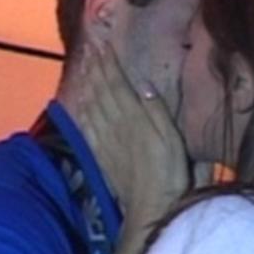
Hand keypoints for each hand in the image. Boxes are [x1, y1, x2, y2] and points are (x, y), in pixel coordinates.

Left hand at [75, 40, 188, 215]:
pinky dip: (82, 111)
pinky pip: (87, 127)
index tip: (103, 46)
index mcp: (135, 119)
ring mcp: (106, 141)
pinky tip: (81, 104)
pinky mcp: (101, 155)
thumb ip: (157, 111)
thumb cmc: (169, 173)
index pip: (118, 85)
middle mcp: (116, 126)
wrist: (151, 207)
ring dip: (87, 85)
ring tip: (84, 68)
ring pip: (92, 106)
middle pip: (102, 92)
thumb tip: (144, 84)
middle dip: (95, 69)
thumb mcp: (173, 140)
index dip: (110, 65)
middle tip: (90, 50)